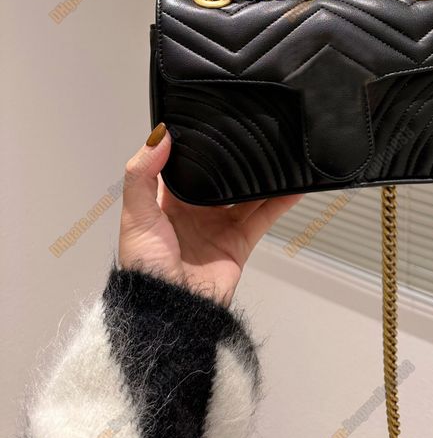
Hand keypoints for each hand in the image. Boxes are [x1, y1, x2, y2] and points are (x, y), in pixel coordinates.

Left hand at [118, 123, 301, 305]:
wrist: (170, 311)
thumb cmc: (146, 268)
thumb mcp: (136, 215)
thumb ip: (142, 174)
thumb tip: (159, 136)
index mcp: (167, 202)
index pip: (187, 167)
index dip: (199, 149)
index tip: (213, 126)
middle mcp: (195, 212)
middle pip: (222, 180)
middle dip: (236, 163)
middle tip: (252, 138)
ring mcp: (219, 227)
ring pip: (247, 196)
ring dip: (262, 179)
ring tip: (278, 157)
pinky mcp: (239, 243)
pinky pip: (263, 218)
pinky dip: (279, 203)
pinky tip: (292, 188)